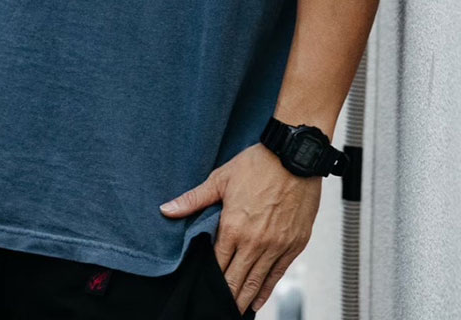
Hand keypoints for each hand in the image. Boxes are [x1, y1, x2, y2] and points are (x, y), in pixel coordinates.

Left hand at [158, 143, 321, 314]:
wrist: (294, 156)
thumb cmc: (257, 164)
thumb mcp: (221, 179)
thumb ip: (193, 199)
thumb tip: (166, 210)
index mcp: (233, 227)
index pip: (217, 263)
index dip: (209, 278)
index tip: (203, 288)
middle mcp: (254, 242)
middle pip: (235, 280)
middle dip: (225, 296)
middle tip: (217, 308)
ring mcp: (276, 246)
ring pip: (256, 282)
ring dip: (243, 299)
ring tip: (233, 311)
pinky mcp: (294, 245)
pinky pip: (277, 275)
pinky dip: (266, 291)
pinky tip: (257, 302)